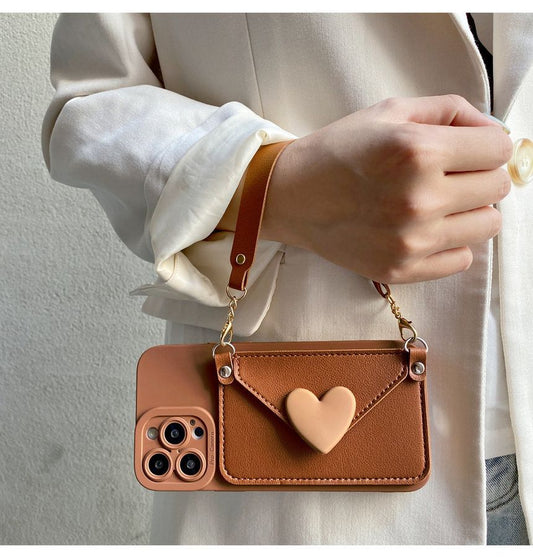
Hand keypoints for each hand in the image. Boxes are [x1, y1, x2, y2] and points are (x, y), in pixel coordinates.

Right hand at [261, 94, 512, 282]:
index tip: (470, 148)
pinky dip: (451, 243)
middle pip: (497, 188)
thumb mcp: (390, 112)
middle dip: (480, 175)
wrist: (291, 196)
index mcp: (417, 151)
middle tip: (450, 174)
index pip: (498, 148)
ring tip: (438, 203)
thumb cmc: (338, 151)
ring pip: (487, 225)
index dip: (487, 143)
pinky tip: (424, 229)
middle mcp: (418, 199)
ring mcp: (410, 241)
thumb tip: (494, 132)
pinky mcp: (400, 269)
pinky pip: (461, 259)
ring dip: (470, 210)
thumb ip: (451, 111)